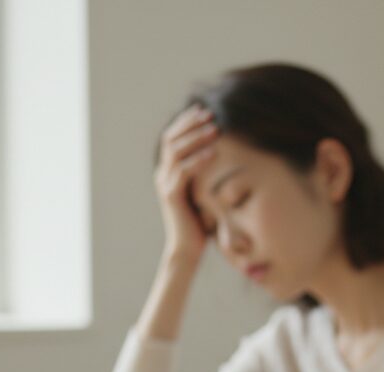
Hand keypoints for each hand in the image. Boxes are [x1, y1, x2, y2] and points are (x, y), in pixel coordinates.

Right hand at [154, 104, 219, 270]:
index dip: (186, 122)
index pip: (172, 137)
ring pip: (176, 152)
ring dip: (196, 138)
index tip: (204, 111)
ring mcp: (165, 184)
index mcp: (168, 171)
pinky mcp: (171, 196)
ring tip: (215, 129)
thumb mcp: (203, 191)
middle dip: (191, 124)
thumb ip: (205, 173)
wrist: (188, 249)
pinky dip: (198, 159)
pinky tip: (213, 152)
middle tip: (210, 114)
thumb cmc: (199, 222)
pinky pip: (183, 172)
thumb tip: (220, 152)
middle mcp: (163, 174)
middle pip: (171, 139)